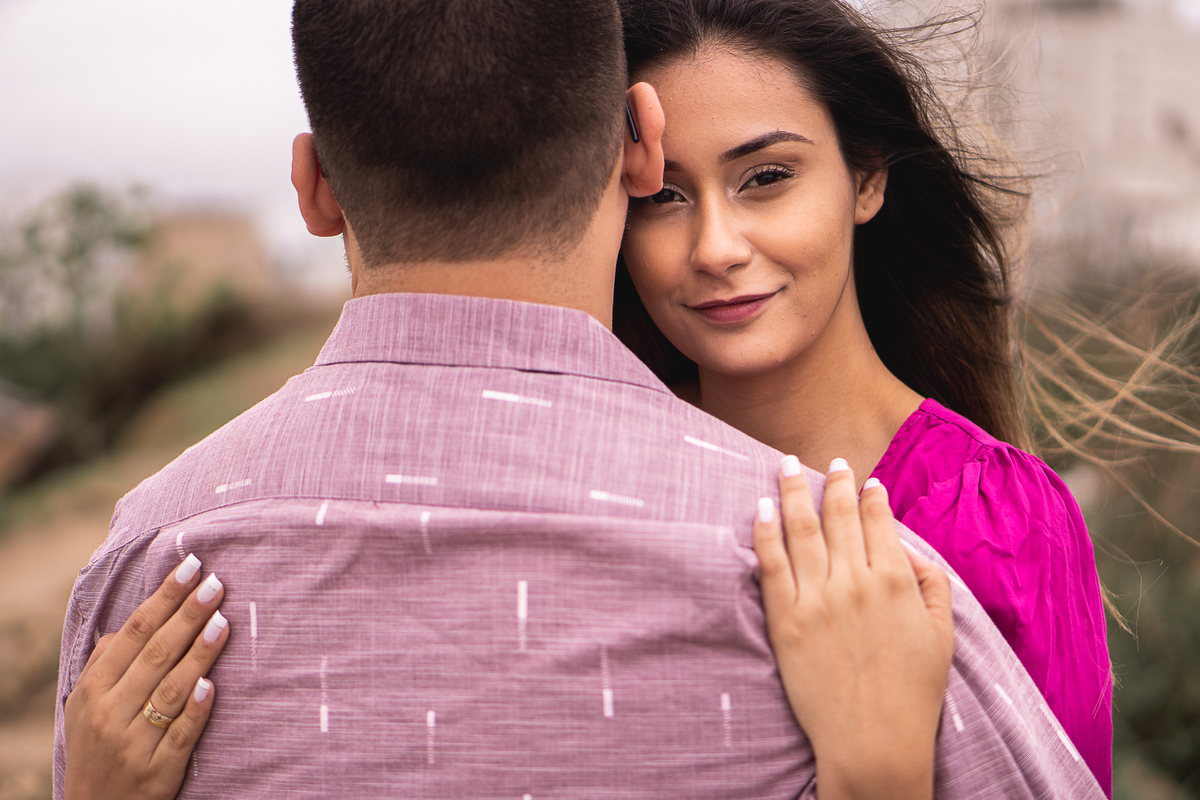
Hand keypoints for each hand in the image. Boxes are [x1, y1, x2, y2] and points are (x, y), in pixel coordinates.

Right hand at [64, 555, 229, 799]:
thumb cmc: (97, 750)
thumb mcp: (85, 709)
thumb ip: (103, 666)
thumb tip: (120, 628)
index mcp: (92, 691)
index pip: (133, 633)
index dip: (163, 598)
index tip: (191, 567)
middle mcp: (110, 713)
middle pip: (155, 653)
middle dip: (187, 615)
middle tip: (217, 583)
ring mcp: (134, 742)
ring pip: (170, 688)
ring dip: (199, 652)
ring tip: (223, 620)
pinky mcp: (158, 770)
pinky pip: (180, 733)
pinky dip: (195, 709)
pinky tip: (212, 683)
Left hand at [753, 457, 953, 799]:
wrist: (873, 742)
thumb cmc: (914, 694)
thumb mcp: (942, 636)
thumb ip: (932, 585)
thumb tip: (910, 552)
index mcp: (894, 580)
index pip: (878, 521)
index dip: (870, 496)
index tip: (864, 480)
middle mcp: (854, 580)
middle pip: (838, 515)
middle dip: (834, 482)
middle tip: (829, 461)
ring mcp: (817, 598)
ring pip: (801, 529)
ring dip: (793, 491)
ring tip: (785, 464)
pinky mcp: (786, 620)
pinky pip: (771, 563)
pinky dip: (764, 530)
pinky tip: (760, 507)